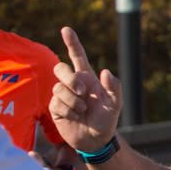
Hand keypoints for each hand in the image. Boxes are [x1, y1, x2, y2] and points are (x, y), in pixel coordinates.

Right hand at [51, 27, 122, 153]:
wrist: (96, 140)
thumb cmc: (106, 119)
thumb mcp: (115, 103)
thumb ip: (114, 87)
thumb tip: (105, 72)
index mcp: (87, 78)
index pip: (77, 56)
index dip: (72, 42)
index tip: (66, 29)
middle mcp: (73, 84)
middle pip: (60, 68)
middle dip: (69, 78)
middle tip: (82, 91)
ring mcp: (62, 95)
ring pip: (59, 88)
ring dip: (73, 100)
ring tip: (83, 110)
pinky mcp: (55, 108)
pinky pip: (56, 103)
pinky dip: (68, 110)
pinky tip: (75, 117)